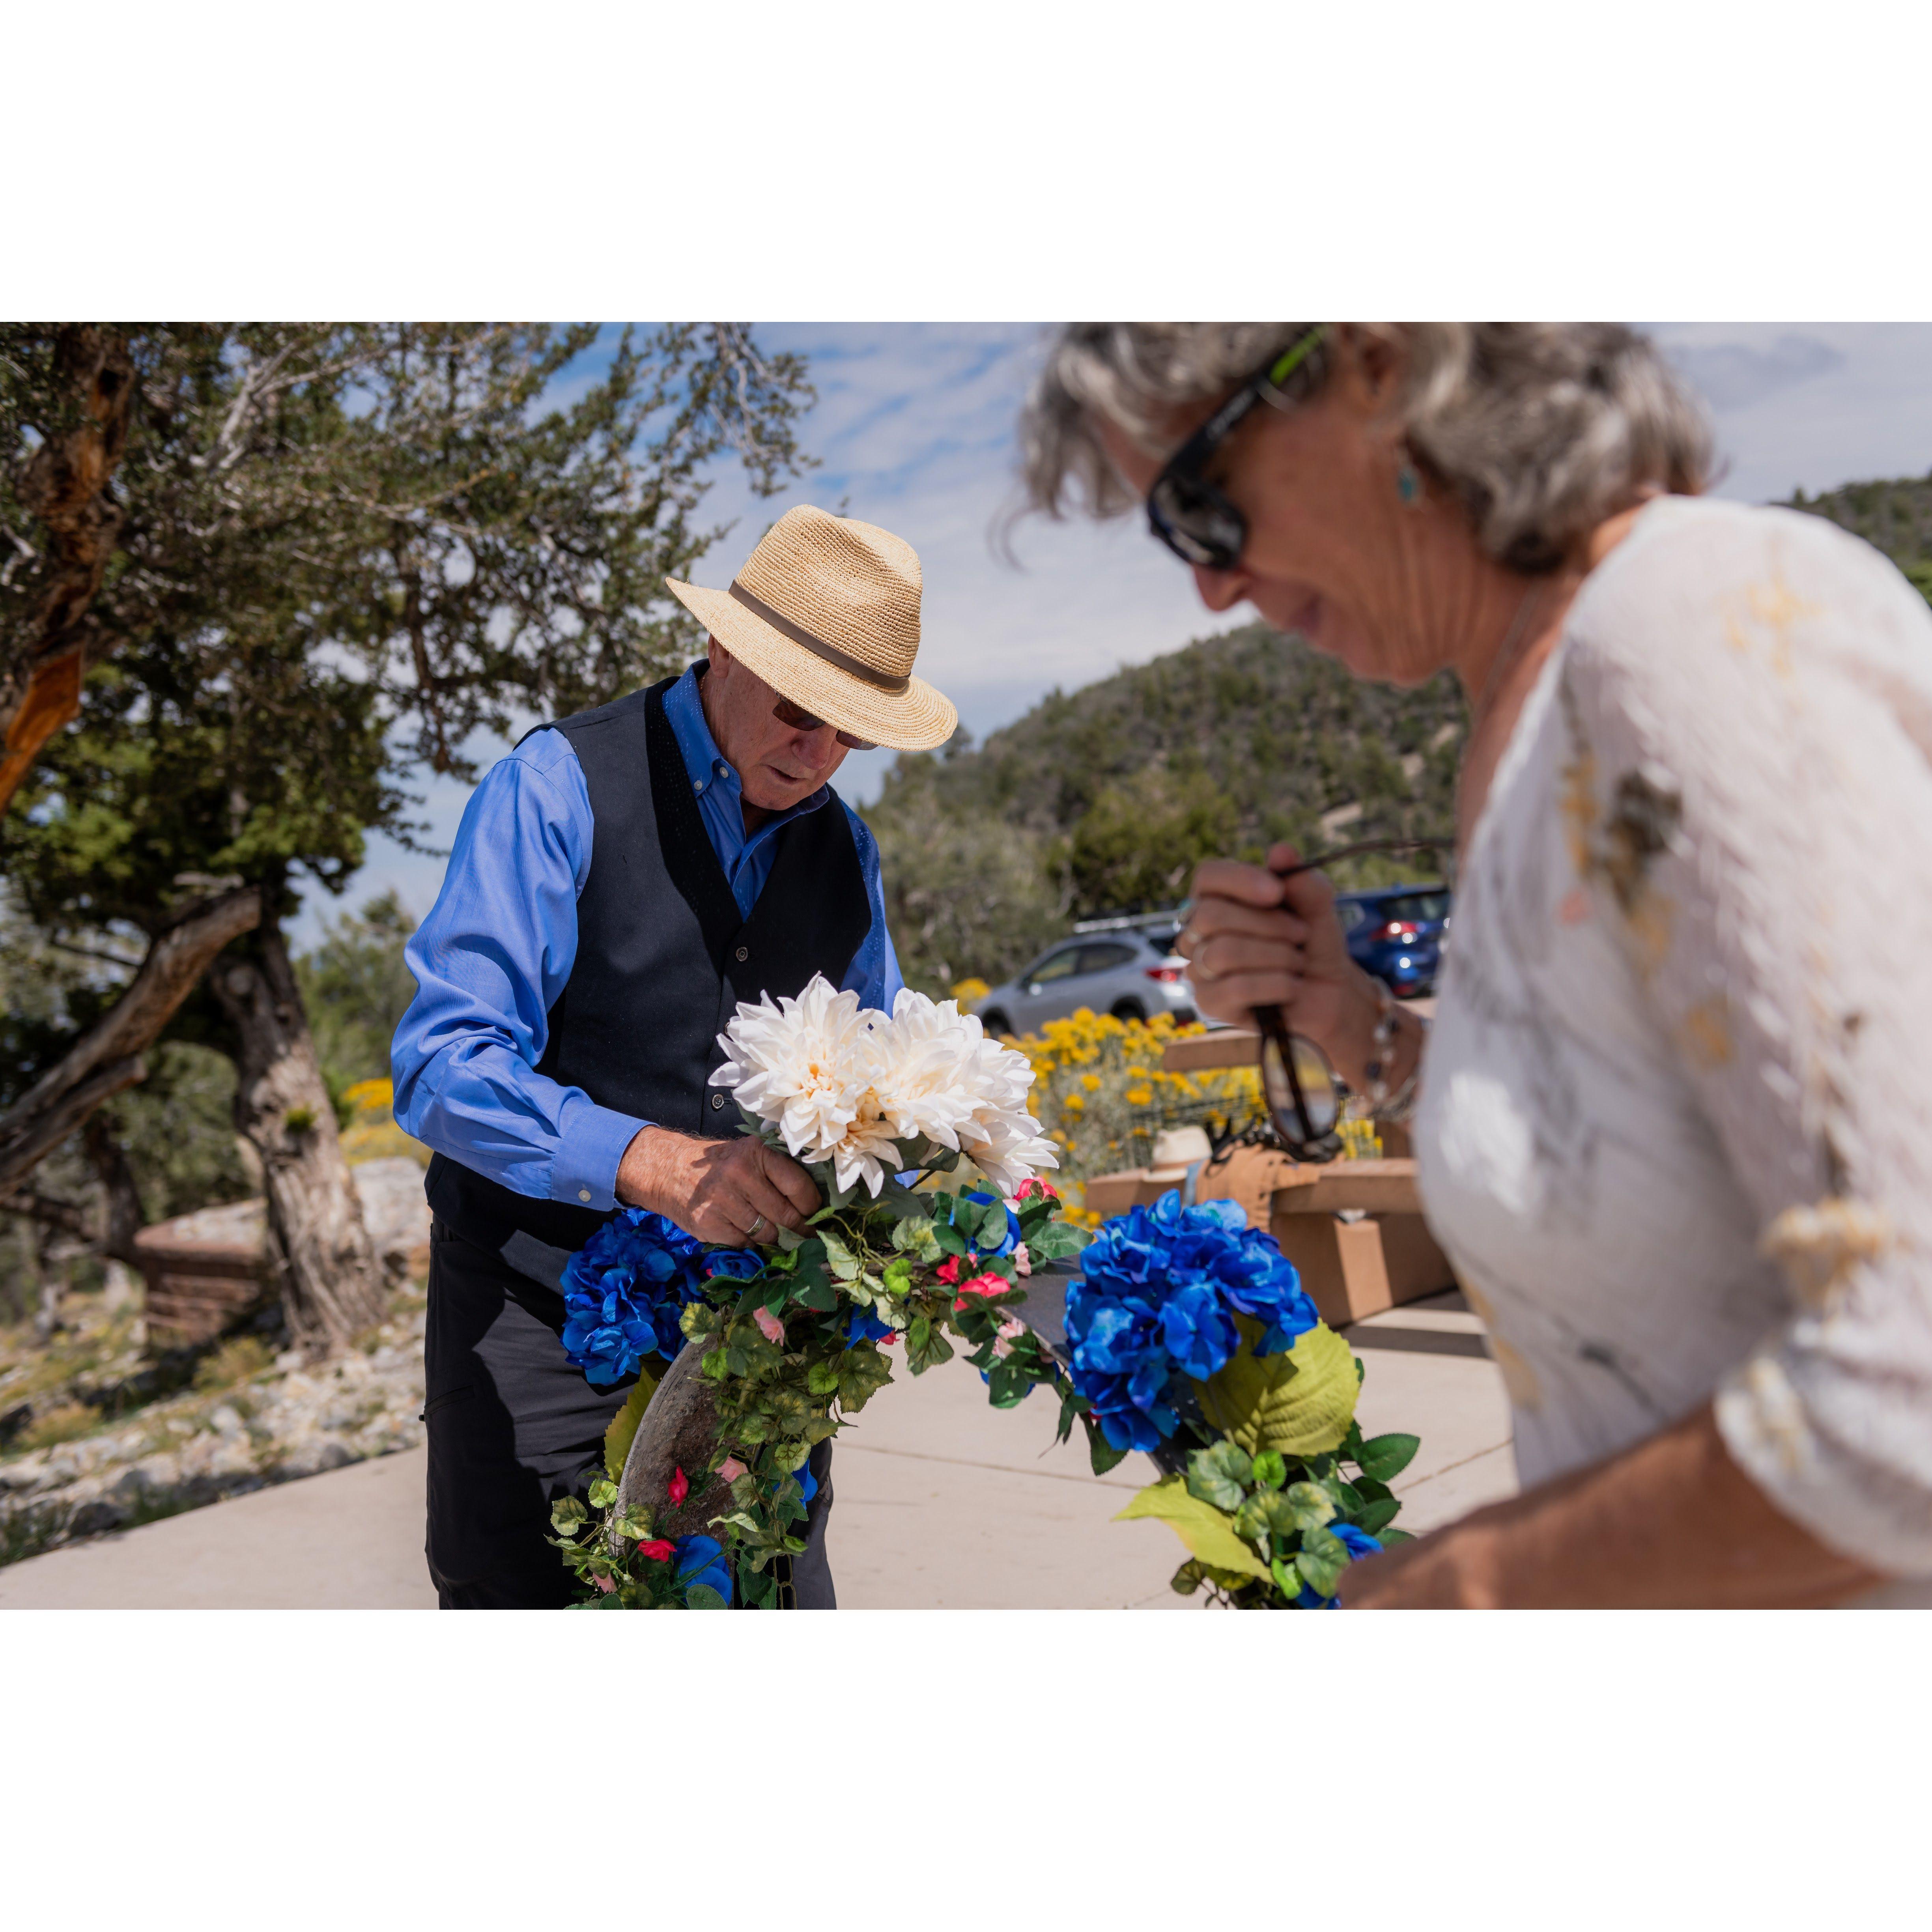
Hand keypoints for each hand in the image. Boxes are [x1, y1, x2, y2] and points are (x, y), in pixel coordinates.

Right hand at [614, 1126, 819, 1245]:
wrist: (668, 1169)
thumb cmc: (718, 1165)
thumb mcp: (747, 1155)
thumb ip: (777, 1173)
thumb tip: (815, 1206)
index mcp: (756, 1153)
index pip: (798, 1185)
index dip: (812, 1206)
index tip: (817, 1215)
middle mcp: (739, 1174)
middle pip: (785, 1214)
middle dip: (799, 1228)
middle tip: (805, 1234)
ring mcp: (721, 1200)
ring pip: (766, 1234)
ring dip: (772, 1238)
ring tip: (769, 1231)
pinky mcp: (708, 1223)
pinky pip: (744, 1244)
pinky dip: (748, 1243)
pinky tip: (742, 1231)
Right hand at [1181, 844, 1369, 1057]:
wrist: (1327, 995)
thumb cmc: (1312, 946)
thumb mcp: (1318, 910)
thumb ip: (1303, 882)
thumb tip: (1281, 851)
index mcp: (1219, 900)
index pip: (1207, 876)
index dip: (1239, 880)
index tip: (1277, 891)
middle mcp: (1199, 933)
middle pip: (1210, 915)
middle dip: (1268, 924)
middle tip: (1301, 934)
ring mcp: (1199, 969)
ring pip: (1223, 952)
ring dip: (1276, 956)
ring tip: (1297, 963)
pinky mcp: (1208, 1003)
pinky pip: (1235, 987)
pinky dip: (1276, 985)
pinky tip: (1292, 988)